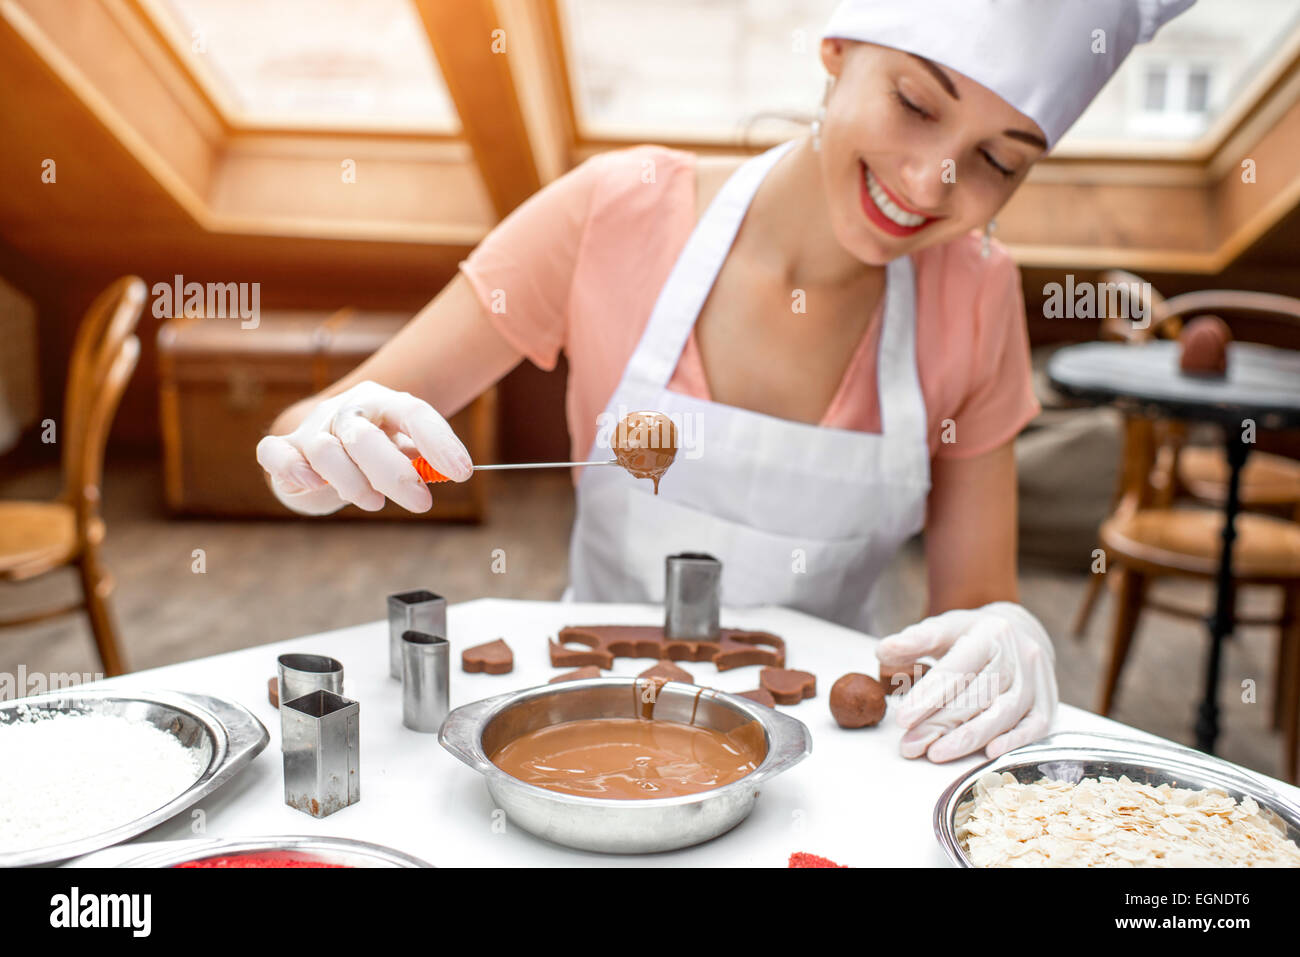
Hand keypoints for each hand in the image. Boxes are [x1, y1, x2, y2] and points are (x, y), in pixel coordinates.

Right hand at [255, 380, 472, 515]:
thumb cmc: (377, 449)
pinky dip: (292, 469)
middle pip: (365, 434)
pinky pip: (277, 453)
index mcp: (384, 402)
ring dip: (352, 482)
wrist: (326, 443)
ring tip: (374, 502)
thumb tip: (450, 471)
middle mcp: (348, 410)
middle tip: (421, 503)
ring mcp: (313, 427)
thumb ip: (424, 458)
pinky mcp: (285, 449)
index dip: (439, 442)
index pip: (413, 412)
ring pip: (326, 449)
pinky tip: (314, 484)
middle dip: (394, 473)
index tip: (463, 473)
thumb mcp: (405, 447)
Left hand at [876, 602, 1057, 762]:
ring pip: (1003, 713)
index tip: (903, 719)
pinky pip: (1034, 727)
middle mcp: (1019, 655)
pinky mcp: (1048, 703)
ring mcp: (1037, 681)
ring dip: (968, 738)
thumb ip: (915, 640)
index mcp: (990, 633)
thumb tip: (883, 650)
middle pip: (977, 695)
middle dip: (940, 724)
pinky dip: (1012, 742)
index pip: (956, 669)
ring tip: (935, 754)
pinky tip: (988, 754)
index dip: (928, 695)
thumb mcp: (944, 628)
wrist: (1019, 632)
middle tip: (909, 744)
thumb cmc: (973, 635)